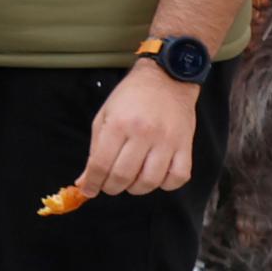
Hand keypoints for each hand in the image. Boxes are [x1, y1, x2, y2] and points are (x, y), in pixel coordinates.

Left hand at [69, 61, 198, 202]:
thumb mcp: (105, 117)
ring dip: (136, 189)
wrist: (166, 80)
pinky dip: (166, 185)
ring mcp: (167, 141)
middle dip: (112, 188)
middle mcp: (144, 134)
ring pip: (151, 181)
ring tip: (130, 182)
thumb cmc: (130, 98)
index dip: (93, 183)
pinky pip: (178, 177)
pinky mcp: (185, 145)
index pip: (101, 164)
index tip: (89, 191)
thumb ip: (95, 149)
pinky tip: (156, 177)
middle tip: (109, 186)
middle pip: (124, 176)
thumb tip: (86, 180)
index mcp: (119, 125)